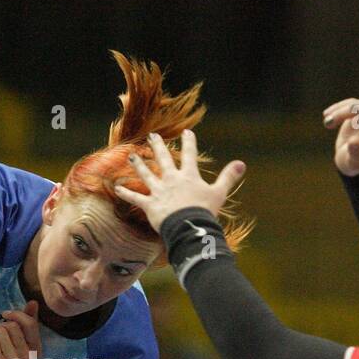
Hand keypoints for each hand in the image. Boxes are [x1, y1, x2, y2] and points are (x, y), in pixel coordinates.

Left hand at [0, 300, 43, 358]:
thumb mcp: (17, 334)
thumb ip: (27, 319)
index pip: (30, 324)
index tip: (5, 314)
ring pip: (0, 331)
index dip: (16, 314)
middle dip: (1, 327)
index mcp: (36, 350)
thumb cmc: (2, 350)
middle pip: (12, 326)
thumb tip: (34, 302)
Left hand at [113, 130, 245, 232]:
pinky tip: (117, 188)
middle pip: (164, 159)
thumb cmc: (205, 211)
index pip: (190, 155)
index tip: (187, 132)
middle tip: (152, 136)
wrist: (189, 226)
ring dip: (138, 164)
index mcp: (189, 176)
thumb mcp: (219, 193)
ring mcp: (159, 191)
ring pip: (146, 174)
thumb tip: (242, 163)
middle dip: (158, 146)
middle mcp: (172, 180)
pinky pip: (136, 198)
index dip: (189, 143)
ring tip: (131, 155)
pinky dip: (126, 193)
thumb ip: (229, 177)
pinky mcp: (150, 205)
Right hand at [322, 98, 358, 175]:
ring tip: (327, 121)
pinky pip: (354, 103)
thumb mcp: (352, 164)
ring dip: (343, 110)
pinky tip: (326, 114)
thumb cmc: (352, 163)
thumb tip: (355, 140)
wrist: (349, 157)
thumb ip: (355, 153)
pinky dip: (340, 107)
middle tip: (337, 116)